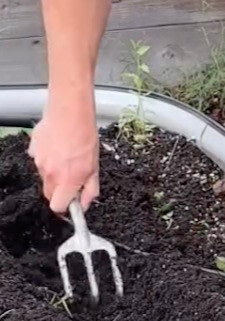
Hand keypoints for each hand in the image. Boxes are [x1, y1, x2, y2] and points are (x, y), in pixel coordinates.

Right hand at [29, 98, 99, 212]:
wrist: (70, 114)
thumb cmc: (85, 137)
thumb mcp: (95, 166)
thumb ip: (90, 188)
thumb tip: (86, 203)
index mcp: (67, 180)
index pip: (57, 206)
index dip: (65, 206)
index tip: (72, 201)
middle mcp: (50, 174)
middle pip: (49, 193)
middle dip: (60, 190)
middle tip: (72, 177)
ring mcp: (39, 162)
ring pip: (45, 177)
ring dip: (55, 172)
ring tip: (67, 157)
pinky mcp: (33, 151)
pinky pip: (39, 161)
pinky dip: (48, 158)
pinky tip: (58, 147)